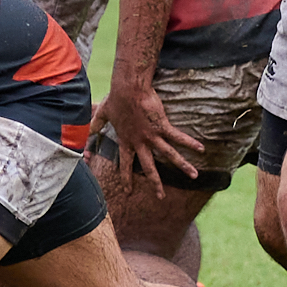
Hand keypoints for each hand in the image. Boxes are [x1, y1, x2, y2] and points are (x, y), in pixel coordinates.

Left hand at [90, 79, 202, 197]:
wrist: (128, 89)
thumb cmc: (116, 99)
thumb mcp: (103, 113)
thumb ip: (95, 124)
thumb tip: (85, 128)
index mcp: (126, 141)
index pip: (126, 164)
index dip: (126, 178)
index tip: (128, 192)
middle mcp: (139, 142)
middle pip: (149, 167)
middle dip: (155, 183)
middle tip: (161, 197)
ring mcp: (151, 135)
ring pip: (169, 155)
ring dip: (182, 166)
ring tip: (194, 176)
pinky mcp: (162, 125)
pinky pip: (178, 136)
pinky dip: (190, 142)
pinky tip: (201, 149)